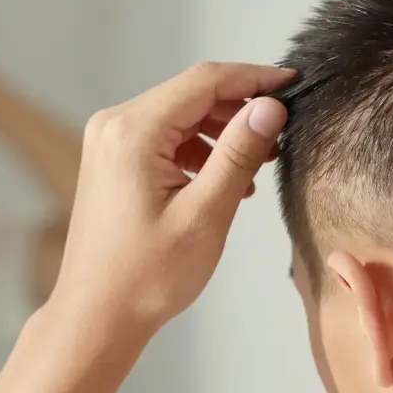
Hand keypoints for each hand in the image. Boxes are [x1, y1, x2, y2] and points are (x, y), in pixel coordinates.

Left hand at [46, 62, 293, 337]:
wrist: (98, 316)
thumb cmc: (148, 276)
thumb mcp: (205, 213)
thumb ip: (238, 153)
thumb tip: (271, 107)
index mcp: (132, 132)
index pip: (204, 81)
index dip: (254, 77)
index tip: (294, 82)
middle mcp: (115, 126)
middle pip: (192, 93)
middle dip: (241, 106)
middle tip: (285, 129)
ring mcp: (111, 142)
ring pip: (181, 114)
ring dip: (223, 129)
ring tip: (260, 161)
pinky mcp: (115, 160)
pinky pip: (167, 137)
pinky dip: (201, 148)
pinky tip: (227, 178)